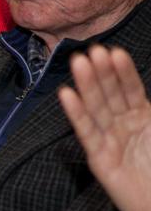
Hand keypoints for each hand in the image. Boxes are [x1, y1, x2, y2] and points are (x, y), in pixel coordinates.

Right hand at [59, 45, 150, 210]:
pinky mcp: (99, 158)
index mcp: (143, 117)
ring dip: (88, 85)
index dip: (124, 72)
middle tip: (92, 51)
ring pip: (98, 108)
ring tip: (79, 63)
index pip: (132, 89)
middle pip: (111, 94)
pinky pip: (87, 132)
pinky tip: (67, 95)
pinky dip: (77, 114)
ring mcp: (110, 140)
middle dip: (102, 73)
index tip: (115, 52)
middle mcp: (123, 125)